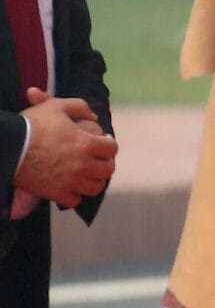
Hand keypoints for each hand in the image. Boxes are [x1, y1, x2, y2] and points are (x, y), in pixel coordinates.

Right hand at [14, 89, 116, 204]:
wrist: (8, 146)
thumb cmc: (32, 124)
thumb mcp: (56, 107)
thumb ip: (79, 107)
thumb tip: (94, 116)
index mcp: (86, 144)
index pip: (112, 148)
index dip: (109, 144)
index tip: (104, 142)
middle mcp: (83, 165)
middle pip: (108, 170)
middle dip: (104, 163)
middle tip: (97, 159)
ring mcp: (70, 182)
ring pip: (95, 188)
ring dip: (93, 180)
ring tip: (86, 174)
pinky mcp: (56, 193)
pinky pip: (74, 200)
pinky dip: (74, 195)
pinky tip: (69, 187)